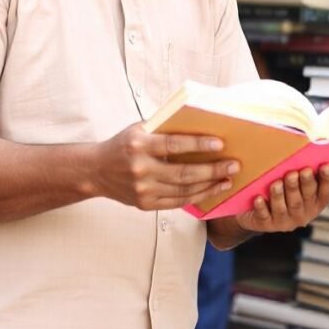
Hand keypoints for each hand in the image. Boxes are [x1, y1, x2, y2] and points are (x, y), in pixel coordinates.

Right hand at [95, 122, 238, 210]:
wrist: (95, 171)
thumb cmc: (123, 145)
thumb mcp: (138, 129)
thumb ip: (164, 128)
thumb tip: (199, 123)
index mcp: (138, 145)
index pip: (174, 145)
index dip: (198, 144)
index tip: (220, 143)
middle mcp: (140, 169)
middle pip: (183, 172)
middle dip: (212, 170)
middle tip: (233, 165)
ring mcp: (142, 190)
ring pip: (183, 191)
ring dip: (209, 186)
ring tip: (227, 179)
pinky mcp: (145, 205)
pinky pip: (177, 202)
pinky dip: (196, 197)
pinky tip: (211, 190)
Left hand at [234, 164, 328, 233]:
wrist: (257, 213)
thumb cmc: (285, 190)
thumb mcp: (300, 181)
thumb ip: (313, 169)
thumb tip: (322, 140)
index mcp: (317, 200)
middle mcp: (305, 212)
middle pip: (309, 197)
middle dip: (307, 183)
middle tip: (305, 170)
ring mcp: (287, 220)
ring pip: (288, 206)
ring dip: (284, 194)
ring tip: (279, 182)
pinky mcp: (268, 224)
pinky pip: (265, 216)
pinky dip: (262, 207)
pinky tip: (259, 198)